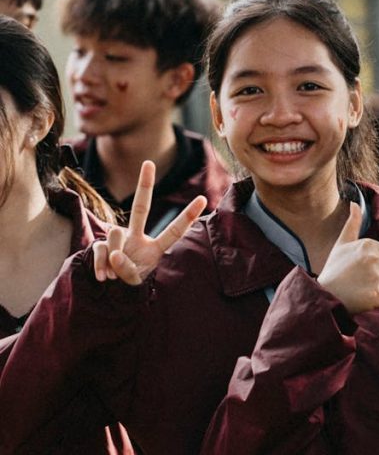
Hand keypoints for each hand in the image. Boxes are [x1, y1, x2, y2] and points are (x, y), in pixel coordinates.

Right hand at [92, 160, 206, 284]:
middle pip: (140, 208)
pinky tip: (104, 277)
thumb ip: (126, 269)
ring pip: (115, 236)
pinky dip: (101, 265)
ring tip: (115, 276)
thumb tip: (115, 254)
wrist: (108, 292)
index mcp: (155, 249)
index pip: (174, 231)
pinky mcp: (100, 245)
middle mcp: (137, 239)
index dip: (187, 216)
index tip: (203, 198)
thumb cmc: (128, 284)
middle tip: (149, 162)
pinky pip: (100, 249)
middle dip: (144, 185)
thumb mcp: (134, 281)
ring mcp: (118, 240)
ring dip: (115, 260)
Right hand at [317, 202, 378, 313]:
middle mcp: (373, 258)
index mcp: (368, 244)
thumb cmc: (334, 271)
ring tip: (363, 291)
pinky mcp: (376, 295)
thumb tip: (355, 204)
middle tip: (364, 282)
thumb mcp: (341, 245)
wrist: (323, 296)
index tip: (364, 271)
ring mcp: (375, 276)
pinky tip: (366, 300)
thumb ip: (352, 224)